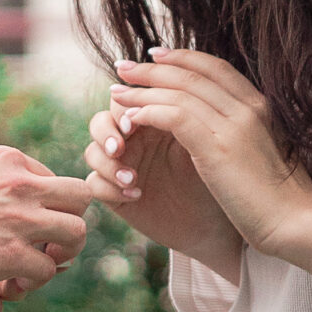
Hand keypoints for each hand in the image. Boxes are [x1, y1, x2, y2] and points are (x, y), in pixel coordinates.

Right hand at [0, 144, 96, 293]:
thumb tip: (7, 193)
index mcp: (8, 160)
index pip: (55, 181)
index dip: (48, 207)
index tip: (28, 225)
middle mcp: (20, 185)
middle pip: (80, 199)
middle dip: (70, 222)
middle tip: (49, 244)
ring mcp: (19, 219)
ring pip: (77, 233)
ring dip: (64, 252)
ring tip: (38, 264)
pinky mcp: (10, 255)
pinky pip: (47, 269)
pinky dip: (36, 279)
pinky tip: (13, 282)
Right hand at [84, 95, 243, 279]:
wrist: (218, 220)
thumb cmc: (219, 176)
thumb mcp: (207, 141)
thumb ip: (188, 116)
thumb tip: (169, 91)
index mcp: (155, 117)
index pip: (128, 98)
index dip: (124, 106)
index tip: (134, 121)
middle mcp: (135, 138)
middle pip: (101, 120)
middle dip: (106, 132)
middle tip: (120, 147)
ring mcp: (123, 166)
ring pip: (92, 152)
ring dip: (106, 163)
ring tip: (131, 178)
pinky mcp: (116, 193)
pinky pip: (94, 185)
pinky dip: (109, 188)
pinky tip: (135, 194)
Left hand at [109, 50, 311, 288]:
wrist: (294, 222)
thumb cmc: (278, 197)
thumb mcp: (258, 151)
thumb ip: (237, 129)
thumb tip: (209, 123)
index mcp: (259, 105)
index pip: (215, 67)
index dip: (182, 57)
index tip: (155, 54)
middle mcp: (247, 107)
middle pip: (191, 74)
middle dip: (153, 68)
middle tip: (123, 67)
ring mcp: (233, 124)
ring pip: (178, 92)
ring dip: (141, 90)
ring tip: (116, 92)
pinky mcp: (217, 147)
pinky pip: (173, 116)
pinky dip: (147, 113)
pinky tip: (130, 119)